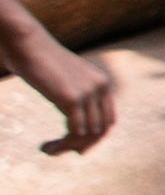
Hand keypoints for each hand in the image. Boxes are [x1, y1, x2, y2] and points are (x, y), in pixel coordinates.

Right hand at [3, 2, 110, 156]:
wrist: (26, 43)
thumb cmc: (37, 60)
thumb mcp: (63, 78)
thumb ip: (73, 93)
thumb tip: (73, 112)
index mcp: (102, 82)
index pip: (109, 119)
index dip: (94, 138)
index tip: (75, 148)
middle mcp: (101, 87)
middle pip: (102, 129)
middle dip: (83, 146)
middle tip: (60, 152)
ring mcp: (88, 92)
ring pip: (88, 134)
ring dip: (68, 148)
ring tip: (48, 150)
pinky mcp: (71, 98)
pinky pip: (75, 131)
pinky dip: (62, 145)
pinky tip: (45, 148)